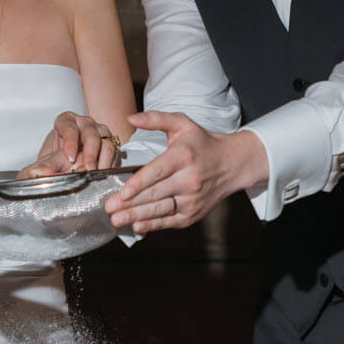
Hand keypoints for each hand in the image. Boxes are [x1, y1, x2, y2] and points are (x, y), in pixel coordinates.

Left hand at [25, 111, 121, 176]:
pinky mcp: (110, 144)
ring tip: (96, 174)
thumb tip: (37, 173)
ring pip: (107, 143)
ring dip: (103, 161)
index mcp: (66, 121)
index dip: (70, 142)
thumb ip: (43, 164)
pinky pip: (115, 153)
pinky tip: (104, 174)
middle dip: (90, 154)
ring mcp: (100, 132)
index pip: (69, 127)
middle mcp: (85, 124)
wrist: (68, 156)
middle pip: (91, 135)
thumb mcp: (46, 157)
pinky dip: (110, 165)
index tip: (70, 157)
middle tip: (87, 169)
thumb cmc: (57, 153)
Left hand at [103, 111, 266, 233]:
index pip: (157, 172)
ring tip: (118, 220)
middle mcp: (189, 179)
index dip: (139, 184)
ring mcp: (192, 199)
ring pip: (161, 210)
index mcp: (183, 156)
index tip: (122, 192)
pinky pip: (170, 221)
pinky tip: (137, 226)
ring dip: (137, 216)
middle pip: (156, 194)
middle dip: (130, 204)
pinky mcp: (193, 213)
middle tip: (109, 208)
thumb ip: (156, 119)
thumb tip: (131, 118)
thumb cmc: (203, 143)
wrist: (233, 163)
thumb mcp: (182, 124)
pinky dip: (153, 225)